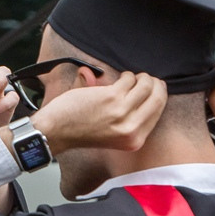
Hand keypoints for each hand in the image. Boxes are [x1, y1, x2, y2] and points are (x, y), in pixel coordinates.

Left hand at [27, 71, 166, 153]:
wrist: (56, 131)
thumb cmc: (80, 130)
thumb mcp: (114, 133)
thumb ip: (132, 116)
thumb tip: (147, 88)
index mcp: (134, 140)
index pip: (158, 112)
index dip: (158, 96)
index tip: (154, 88)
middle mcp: (131, 129)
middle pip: (157, 97)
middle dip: (154, 84)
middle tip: (146, 79)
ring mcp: (122, 112)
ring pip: (145, 85)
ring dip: (139, 77)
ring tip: (129, 78)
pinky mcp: (111, 98)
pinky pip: (128, 79)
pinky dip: (125, 75)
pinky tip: (118, 78)